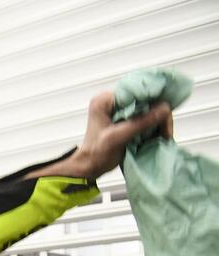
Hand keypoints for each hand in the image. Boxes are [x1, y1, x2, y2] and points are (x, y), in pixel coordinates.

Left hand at [29, 92, 171, 179]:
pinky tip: (158, 135)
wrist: (90, 166)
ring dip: (159, 121)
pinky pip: (147, 116)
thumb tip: (165, 108)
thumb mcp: (118, 138)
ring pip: (150, 107)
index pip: (136, 90)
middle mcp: (114, 100)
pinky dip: (154, 125)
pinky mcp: (127, 117)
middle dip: (159, 113)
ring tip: (163, 136)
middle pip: (146, 99)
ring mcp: (121, 108)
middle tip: (165, 132)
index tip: (165, 112)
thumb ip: (140, 122)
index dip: (154, 98)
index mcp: (105, 100)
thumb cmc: (96, 154)